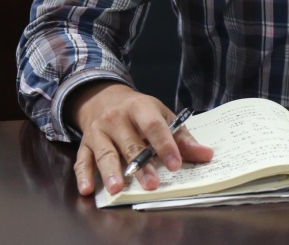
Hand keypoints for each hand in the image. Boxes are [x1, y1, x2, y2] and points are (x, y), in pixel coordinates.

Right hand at [69, 82, 212, 196]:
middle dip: (140, 165)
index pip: (153, 126)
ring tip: (117, 189)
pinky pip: (82, 160)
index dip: (165, 145)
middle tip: (151, 184)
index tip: (176, 164)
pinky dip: (84, 176)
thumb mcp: (162, 115)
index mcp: (139, 107)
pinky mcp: (85, 144)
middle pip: (129, 143)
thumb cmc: (139, 112)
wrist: (104, 97)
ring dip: (110, 171)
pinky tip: (88, 190)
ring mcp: (98, 131)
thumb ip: (182, 137)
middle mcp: (116, 118)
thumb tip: (206, 155)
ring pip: (105, 152)